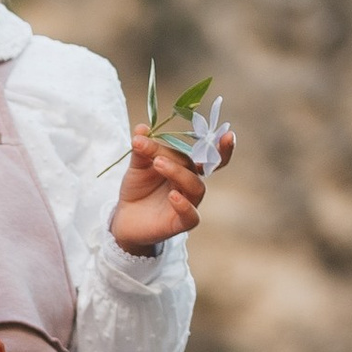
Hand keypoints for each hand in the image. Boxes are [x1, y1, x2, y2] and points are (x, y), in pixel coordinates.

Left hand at [111, 123, 231, 255]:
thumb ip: (143, 149)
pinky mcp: (180, 223)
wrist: (123, 217)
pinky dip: (184, 205)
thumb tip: (142, 127)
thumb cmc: (137, 189)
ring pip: (195, 187)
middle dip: (177, 159)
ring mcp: (188, 204)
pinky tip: (173, 196)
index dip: (222, 148)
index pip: (209, 156)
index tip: (228, 134)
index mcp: (186, 168)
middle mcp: (191, 185)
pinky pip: (191, 216)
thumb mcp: (138, 165)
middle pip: (195, 168)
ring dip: (178, 173)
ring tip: (157, 165)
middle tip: (156, 157)